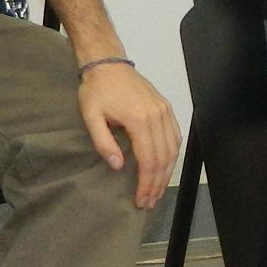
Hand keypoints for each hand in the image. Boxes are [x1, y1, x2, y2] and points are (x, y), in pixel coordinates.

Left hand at [78, 63, 180, 211]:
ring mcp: (165, 111)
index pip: (148, 159)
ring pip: (173, 149)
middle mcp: (157, 116)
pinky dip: (172, 155)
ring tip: (157, 190)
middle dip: (157, 183)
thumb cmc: (97, 91)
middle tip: (150, 201)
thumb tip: (118, 166)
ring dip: (166, 172)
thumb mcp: (91, 117)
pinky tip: (165, 167)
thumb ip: (104, 143)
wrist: (109, 65)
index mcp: (139, 120)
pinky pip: (175, 136)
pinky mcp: (166, 108)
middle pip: (163, 158)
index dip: (146, 183)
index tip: (141, 199)